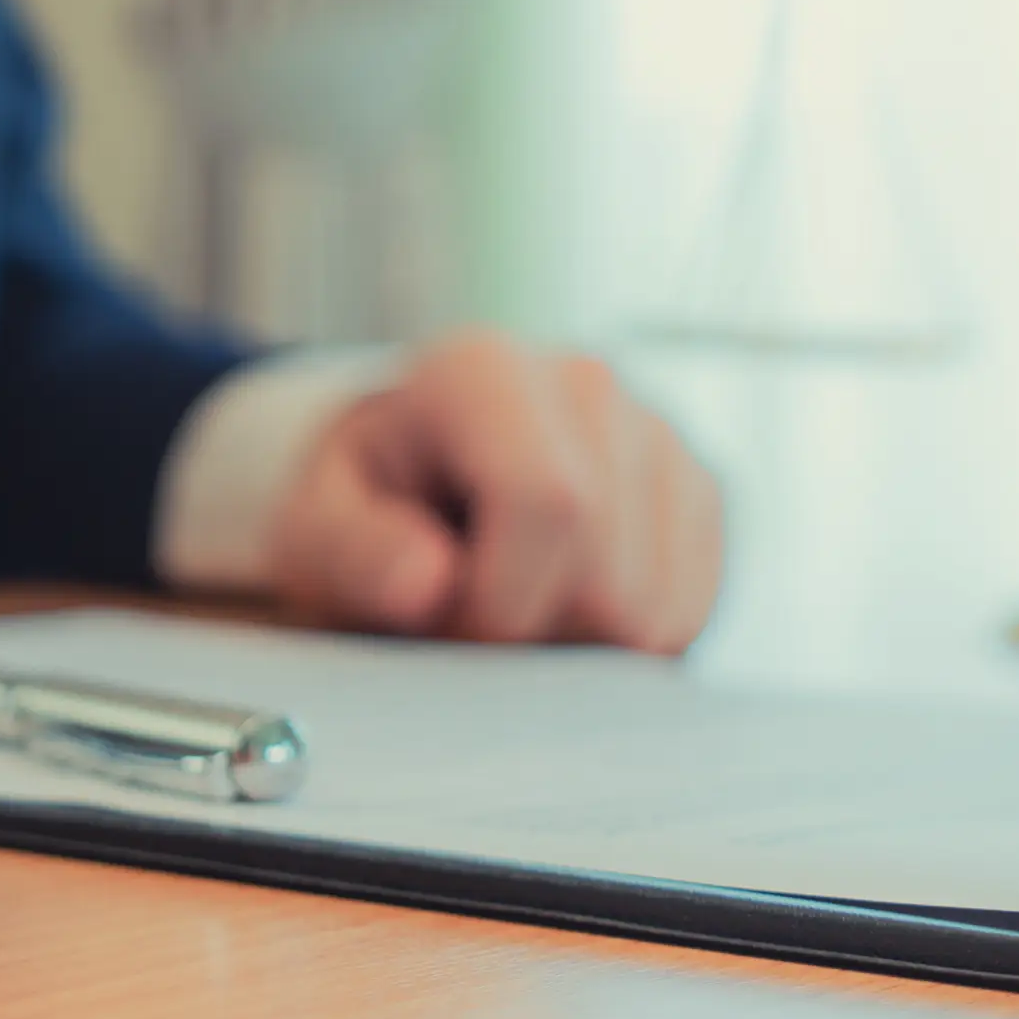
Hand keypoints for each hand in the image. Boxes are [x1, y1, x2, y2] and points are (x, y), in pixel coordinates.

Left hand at [266, 330, 721, 652]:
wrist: (413, 476)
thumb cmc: (363, 505)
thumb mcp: (318, 527)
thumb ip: (355, 553)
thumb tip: (423, 583)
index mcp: (484, 372)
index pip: (551, 502)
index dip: (498, 599)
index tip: (443, 617)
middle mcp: (587, 382)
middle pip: (608, 575)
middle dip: (530, 632)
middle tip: (466, 614)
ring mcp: (657, 433)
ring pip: (656, 610)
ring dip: (574, 644)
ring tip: (512, 598)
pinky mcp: (700, 492)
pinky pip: (689, 615)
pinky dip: (621, 645)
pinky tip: (562, 604)